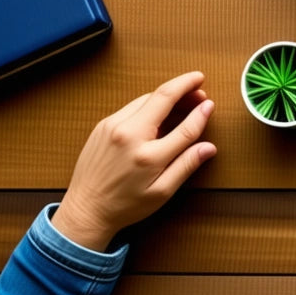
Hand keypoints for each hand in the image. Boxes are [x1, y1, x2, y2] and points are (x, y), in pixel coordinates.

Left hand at [53, 71, 215, 251]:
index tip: (210, 104)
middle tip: (199, 84)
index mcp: (148, 156)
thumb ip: (186, 165)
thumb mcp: (162, 191)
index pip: (184, 127)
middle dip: (184, 86)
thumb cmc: (125, 205)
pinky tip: (159, 111)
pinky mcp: (103, 125)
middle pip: (162, 97)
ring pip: (146, 98)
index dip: (201, 113)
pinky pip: (132, 106)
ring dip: (167, 94)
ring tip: (183, 98)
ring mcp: (112, 126)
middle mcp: (128, 135)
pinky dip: (149, 103)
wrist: (85, 209)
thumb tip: (209, 147)